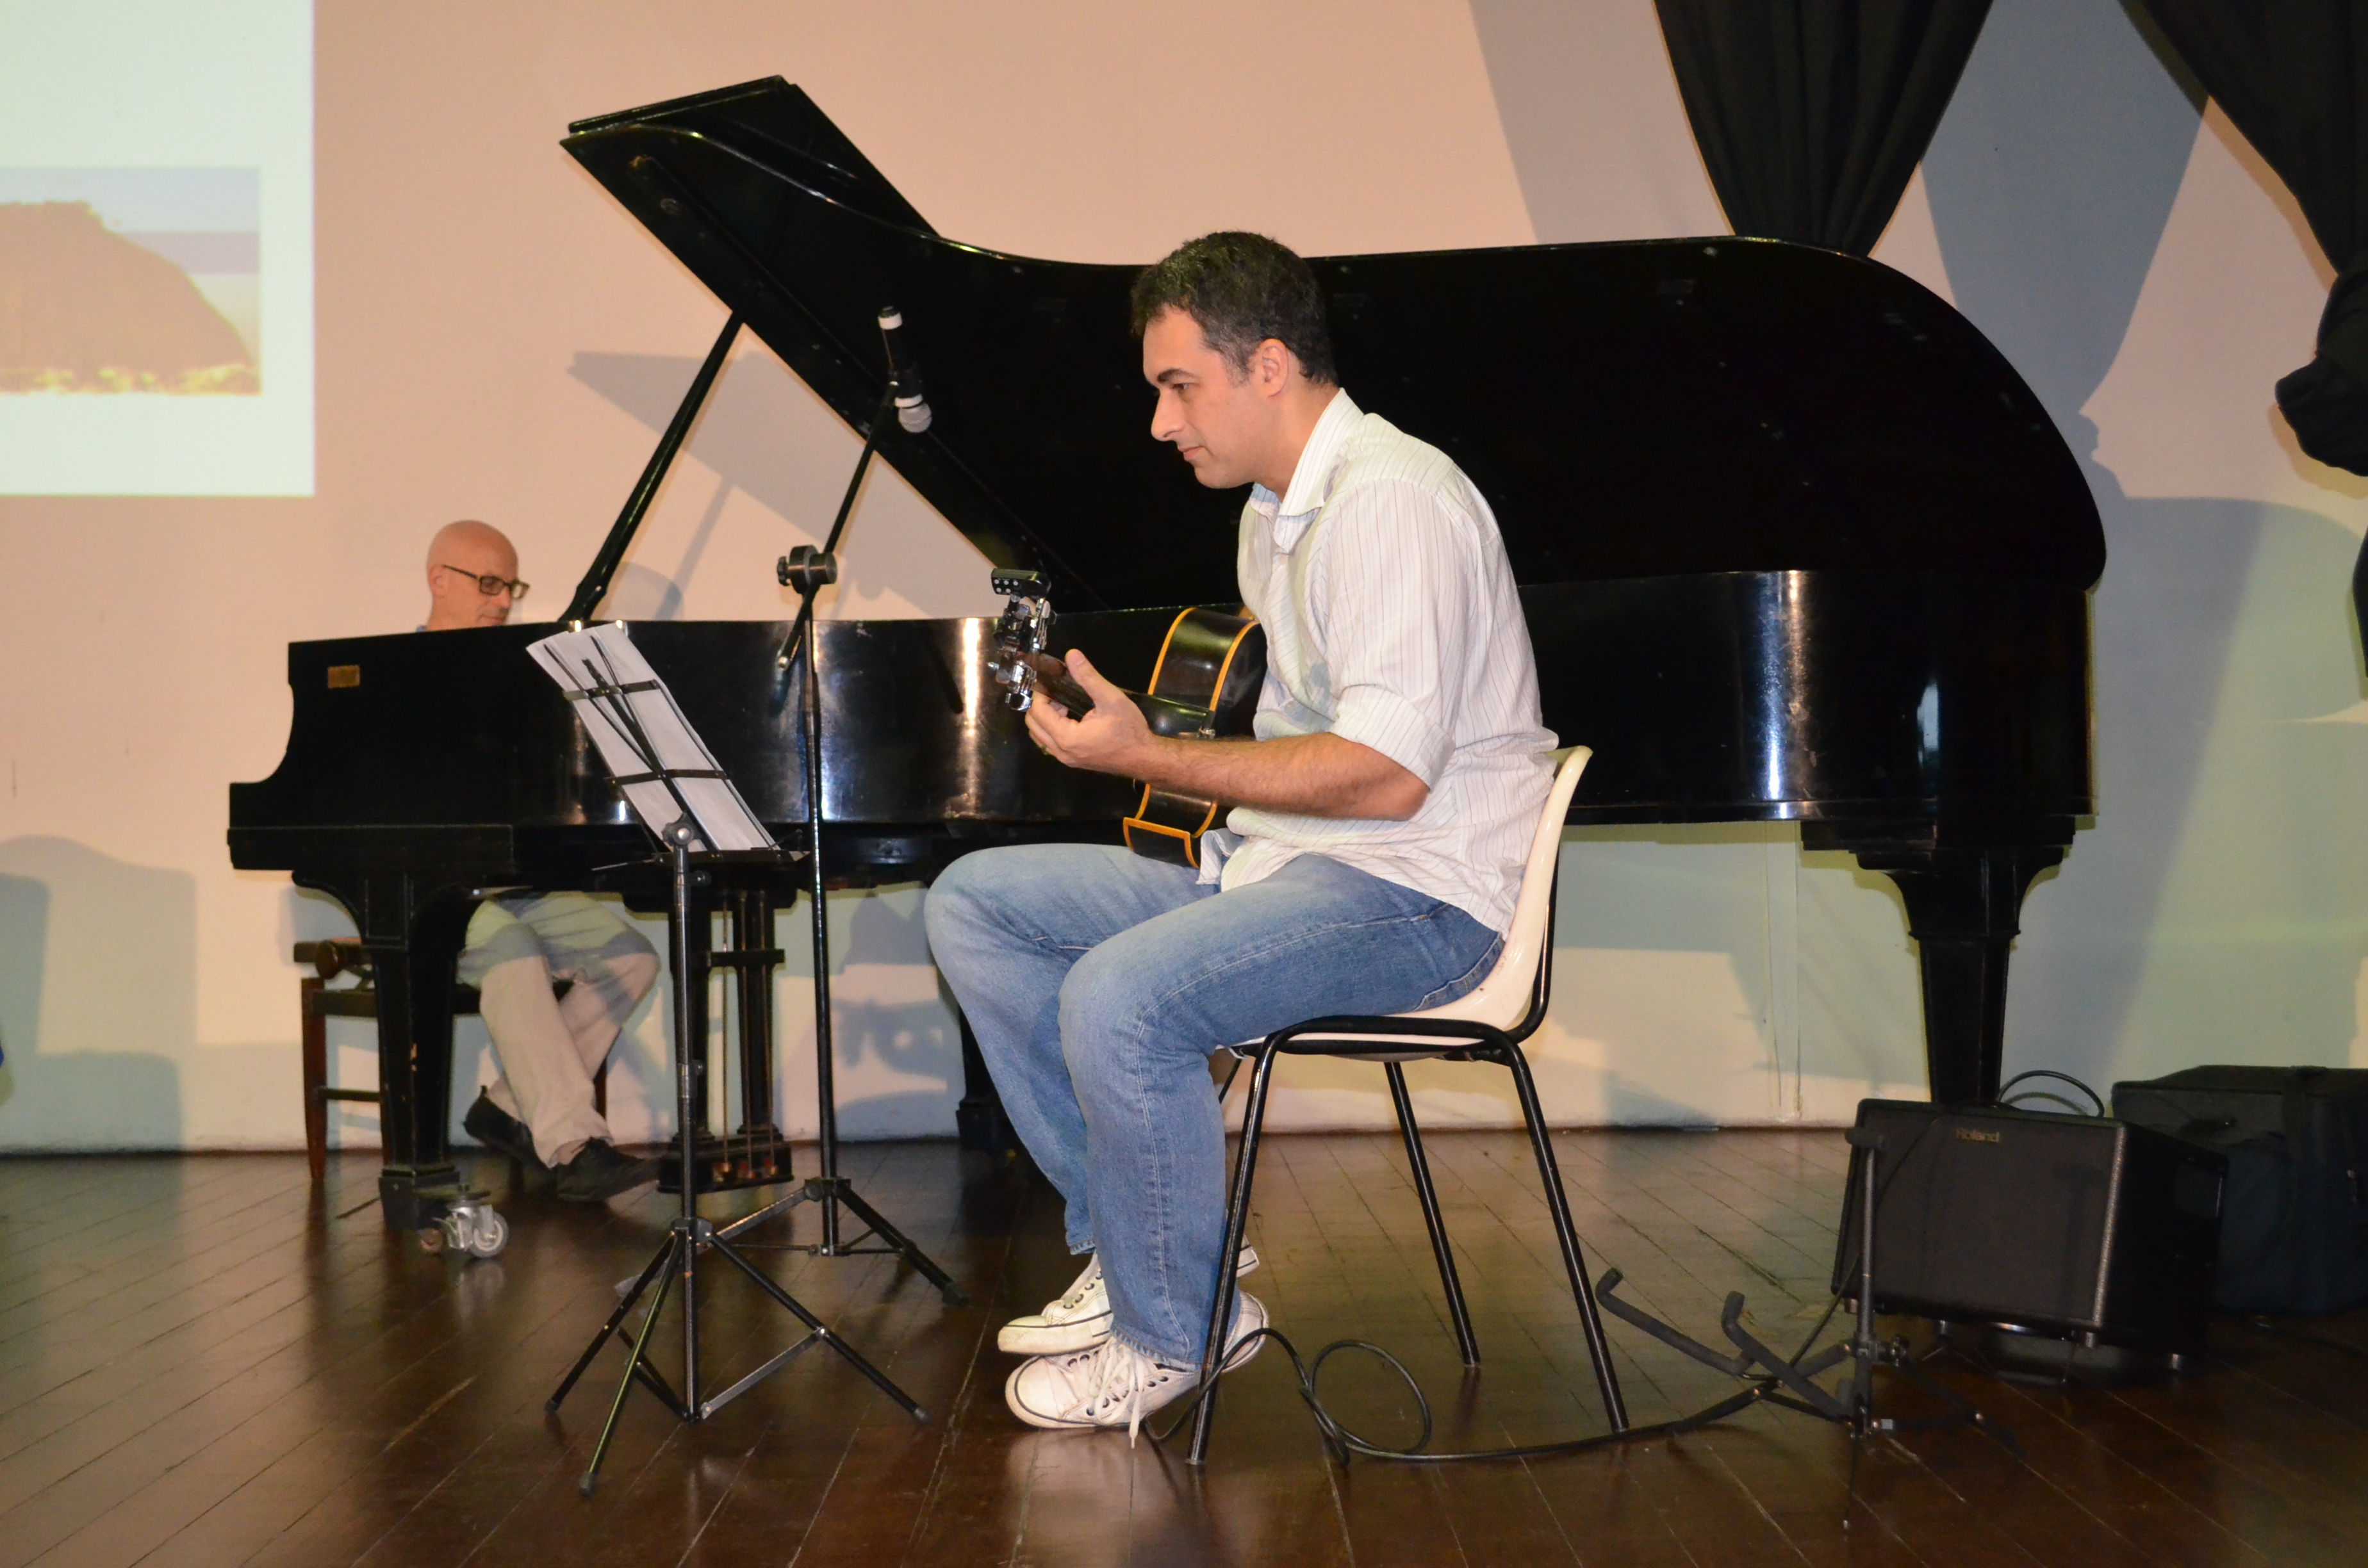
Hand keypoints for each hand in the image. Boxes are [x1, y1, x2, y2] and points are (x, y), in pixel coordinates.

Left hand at [1026, 649, 1153, 776]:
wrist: (1144, 757)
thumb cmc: (1130, 730)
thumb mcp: (1111, 699)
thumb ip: (1088, 677)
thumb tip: (1071, 654)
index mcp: (1067, 737)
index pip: (1038, 712)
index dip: (1040, 693)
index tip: (1051, 681)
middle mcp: (1061, 752)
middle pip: (1033, 725)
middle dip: (1041, 706)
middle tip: (1058, 693)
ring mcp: (1066, 759)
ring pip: (1039, 736)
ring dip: (1045, 718)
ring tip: (1064, 705)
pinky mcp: (1072, 762)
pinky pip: (1049, 744)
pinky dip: (1052, 730)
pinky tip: (1070, 718)